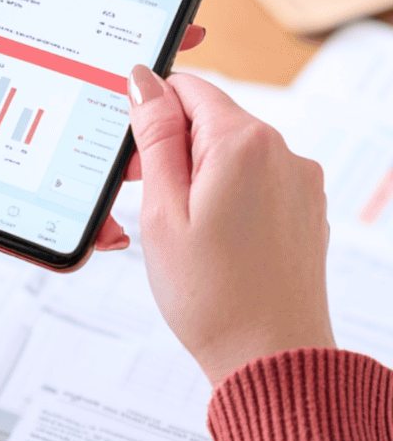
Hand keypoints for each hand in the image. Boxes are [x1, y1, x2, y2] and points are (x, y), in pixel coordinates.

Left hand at [0, 0, 204, 244]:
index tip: (167, 22)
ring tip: (151, 163)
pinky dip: (62, 220)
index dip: (109, 29)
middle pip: (70, 98)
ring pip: (59, 155)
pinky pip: (27, 206)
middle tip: (175, 99)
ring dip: (107, 163)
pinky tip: (101, 231)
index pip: (57, 34)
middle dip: (125, 102)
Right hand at [126, 66, 334, 385]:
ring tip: (181, 228)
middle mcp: (283, 152)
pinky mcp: (305, 208)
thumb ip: (154, 135)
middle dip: (171, 147)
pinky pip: (254, 180)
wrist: (271, 360)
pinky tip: (211, 239)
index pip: (186, 87)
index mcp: (244, 143)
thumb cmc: (212, 294)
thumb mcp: (163, 207)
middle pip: (209, 119)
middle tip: (147, 198)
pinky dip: (225, 195)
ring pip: (230, 151)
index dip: (151, 113)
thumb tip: (143, 80)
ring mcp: (299, 182)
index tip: (134, 157)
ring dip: (196, 174)